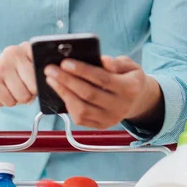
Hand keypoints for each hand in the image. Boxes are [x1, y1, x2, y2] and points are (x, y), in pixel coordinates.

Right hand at [0, 42, 36, 127]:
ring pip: (23, 96)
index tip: (38, 79)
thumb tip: (46, 85)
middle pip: (35, 85)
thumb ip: (39, 73)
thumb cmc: (12, 80)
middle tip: (22, 88)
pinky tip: (2, 94)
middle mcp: (14, 52)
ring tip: (11, 90)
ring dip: (19, 99)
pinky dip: (8, 102)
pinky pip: (11, 102)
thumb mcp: (27, 71)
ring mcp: (1, 65)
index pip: (44, 65)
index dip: (44, 79)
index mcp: (26, 48)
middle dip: (31, 93)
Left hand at [44, 55, 162, 129]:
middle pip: (89, 94)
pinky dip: (68, 105)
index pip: (102, 79)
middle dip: (66, 80)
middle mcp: (121, 106)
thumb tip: (103, 60)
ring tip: (51, 79)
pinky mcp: (101, 126)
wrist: (136, 100)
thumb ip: (117, 62)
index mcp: (130, 88)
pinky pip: (80, 118)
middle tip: (50, 69)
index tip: (65, 62)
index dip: (82, 70)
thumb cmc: (127, 76)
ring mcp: (111, 119)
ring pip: (82, 109)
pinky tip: (60, 92)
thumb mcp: (129, 65)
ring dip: (63, 93)